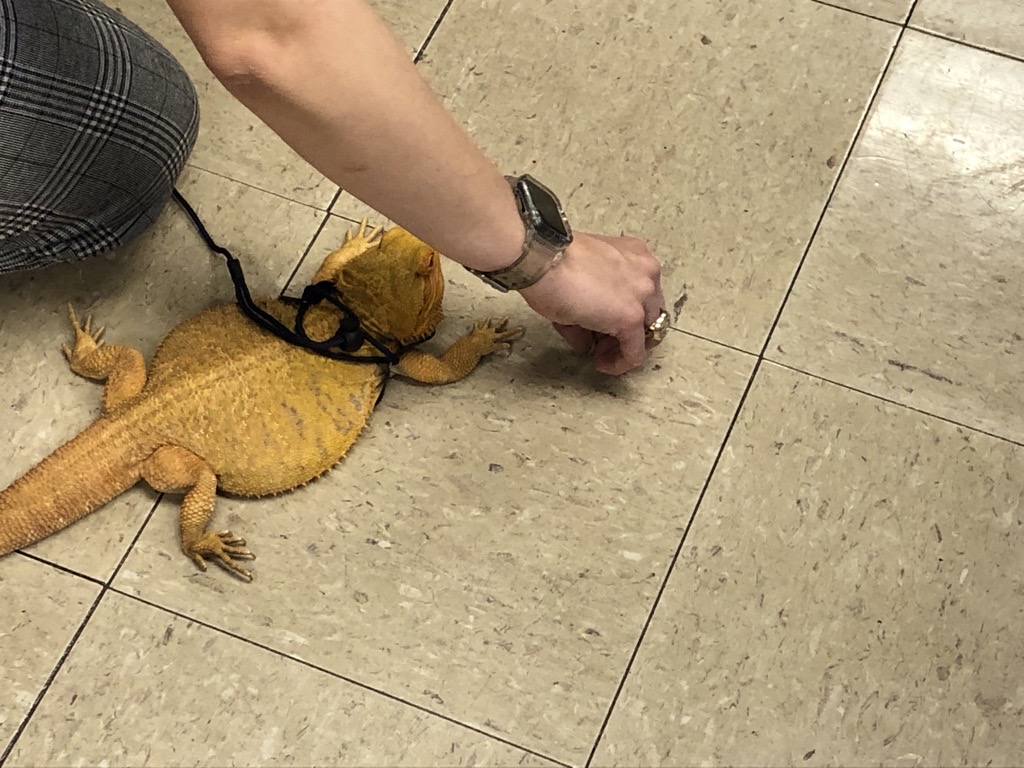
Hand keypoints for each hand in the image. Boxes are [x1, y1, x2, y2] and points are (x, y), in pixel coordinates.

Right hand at [518, 232, 665, 374]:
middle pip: (649, 313)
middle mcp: (647, 272)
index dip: (623, 313)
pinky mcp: (632, 318)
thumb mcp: (580, 278)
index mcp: (635, 255)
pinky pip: (635, 353)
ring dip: (624, 347)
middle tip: (602, 341)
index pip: (642, 293)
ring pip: (646, 334)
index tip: (604, 325)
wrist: (542, 260)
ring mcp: (642, 296)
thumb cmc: (551, 262)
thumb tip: (586, 341)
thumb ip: (592, 308)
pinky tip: (602, 364)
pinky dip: (620, 363)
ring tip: (600, 354)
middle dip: (627, 331)